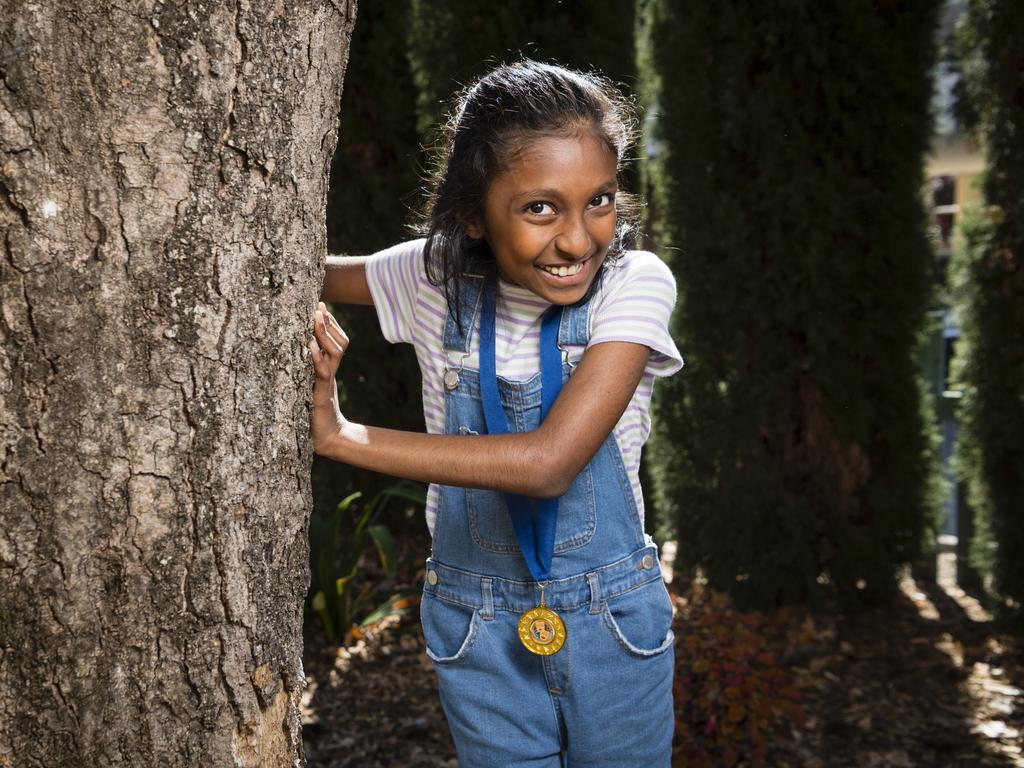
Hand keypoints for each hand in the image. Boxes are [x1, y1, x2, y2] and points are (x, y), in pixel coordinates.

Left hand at [309, 301, 349, 454]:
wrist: (327, 437)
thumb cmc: (313, 413)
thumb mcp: (308, 387)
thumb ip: (305, 371)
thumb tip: (294, 351)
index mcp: (327, 368)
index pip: (336, 340)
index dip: (330, 323)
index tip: (320, 305)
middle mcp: (329, 372)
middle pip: (340, 342)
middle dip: (329, 323)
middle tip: (318, 306)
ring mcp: (326, 382)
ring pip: (335, 352)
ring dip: (324, 334)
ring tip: (315, 318)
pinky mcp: (321, 395)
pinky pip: (322, 372)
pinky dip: (316, 358)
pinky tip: (308, 345)